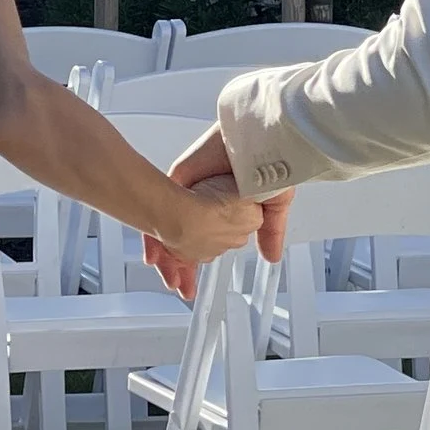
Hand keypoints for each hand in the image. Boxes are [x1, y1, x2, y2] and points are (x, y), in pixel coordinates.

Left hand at [145, 131, 286, 299]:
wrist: (262, 140)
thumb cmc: (272, 164)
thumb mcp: (274, 206)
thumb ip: (270, 232)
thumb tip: (271, 258)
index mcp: (219, 211)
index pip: (201, 245)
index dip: (194, 267)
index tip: (190, 288)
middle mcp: (200, 203)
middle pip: (180, 241)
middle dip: (178, 268)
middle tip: (180, 289)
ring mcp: (187, 192)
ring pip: (167, 230)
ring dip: (166, 258)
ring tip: (169, 280)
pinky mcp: (178, 179)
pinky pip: (159, 209)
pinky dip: (155, 234)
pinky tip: (154, 256)